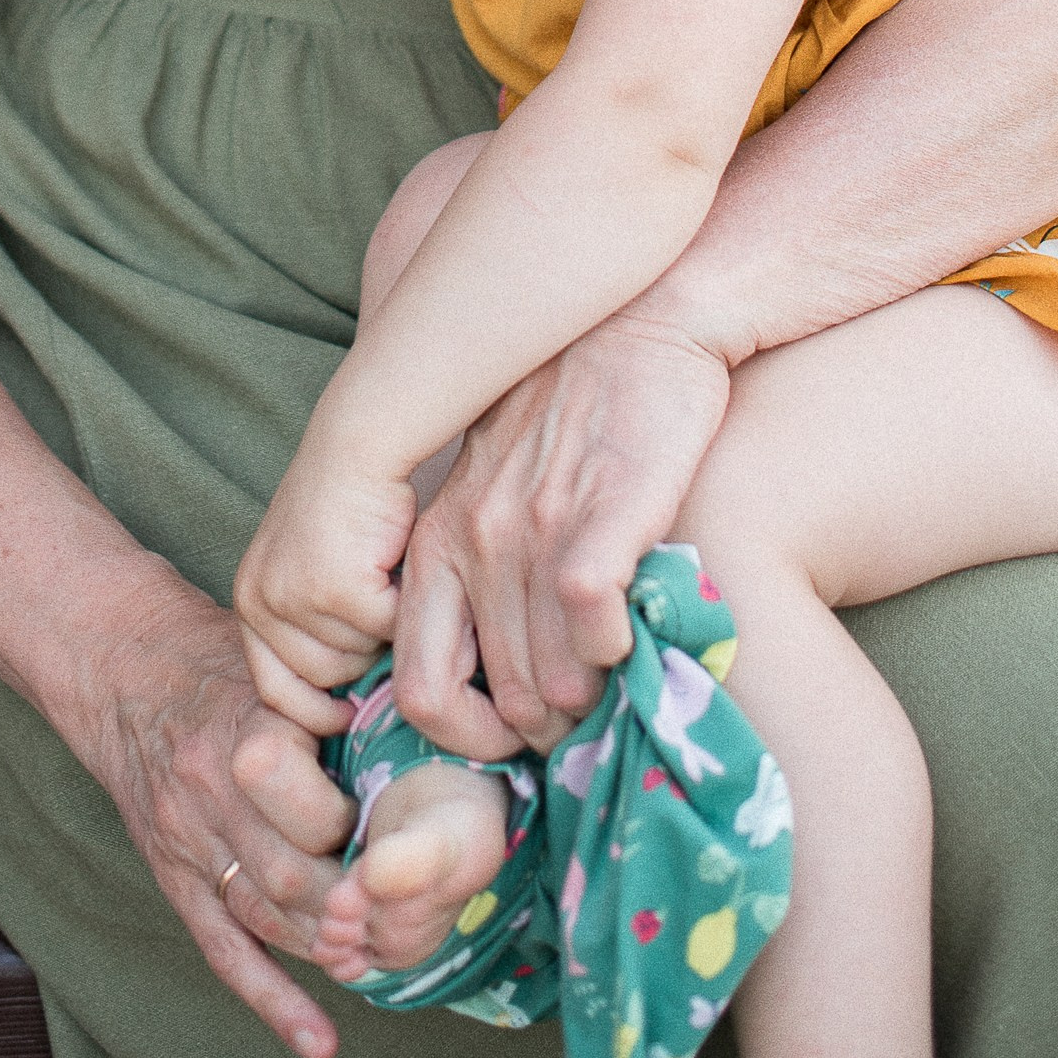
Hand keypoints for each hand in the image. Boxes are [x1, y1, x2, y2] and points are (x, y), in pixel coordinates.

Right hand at [67, 569, 358, 1057]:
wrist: (121, 665)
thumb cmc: (217, 655)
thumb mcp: (278, 659)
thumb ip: (336, 701)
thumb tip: (428, 733)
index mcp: (245, 728)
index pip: (313, 806)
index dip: (364, 832)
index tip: (402, 832)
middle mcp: (210, 793)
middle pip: (291, 875)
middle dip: (354, 901)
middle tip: (403, 905)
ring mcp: (188, 842)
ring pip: (266, 917)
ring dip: (327, 945)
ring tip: (380, 956)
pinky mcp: (173, 877)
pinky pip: (223, 949)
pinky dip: (273, 999)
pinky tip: (318, 1038)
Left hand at [233, 421, 415, 725]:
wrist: (361, 441)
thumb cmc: (349, 504)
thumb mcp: (312, 571)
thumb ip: (317, 629)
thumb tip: (347, 702)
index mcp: (249, 602)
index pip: (272, 690)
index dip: (312, 711)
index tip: (346, 718)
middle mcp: (261, 603)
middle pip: (324, 679)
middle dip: (361, 653)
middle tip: (382, 608)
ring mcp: (293, 596)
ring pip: (358, 658)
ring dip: (383, 629)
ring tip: (387, 578)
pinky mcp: (333, 586)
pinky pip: (386, 631)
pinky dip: (405, 606)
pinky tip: (401, 565)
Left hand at [392, 306, 732, 756]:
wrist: (642, 318)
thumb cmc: (575, 407)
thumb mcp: (494, 482)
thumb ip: (482, 565)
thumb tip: (495, 670)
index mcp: (438, 541)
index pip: (415, 690)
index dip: (464, 739)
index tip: (512, 732)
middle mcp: (474, 542)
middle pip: (494, 704)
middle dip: (542, 733)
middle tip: (581, 720)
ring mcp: (535, 530)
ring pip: (550, 683)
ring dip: (588, 703)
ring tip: (615, 686)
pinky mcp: (602, 514)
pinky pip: (596, 628)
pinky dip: (620, 654)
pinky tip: (637, 634)